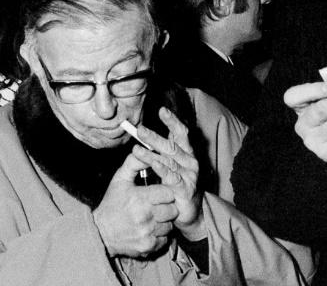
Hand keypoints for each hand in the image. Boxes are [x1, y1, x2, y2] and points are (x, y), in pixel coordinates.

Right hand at [92, 152, 178, 257]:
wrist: (100, 232)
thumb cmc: (111, 204)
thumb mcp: (119, 180)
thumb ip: (133, 163)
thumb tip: (144, 149)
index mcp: (140, 198)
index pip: (168, 193)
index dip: (164, 192)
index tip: (158, 193)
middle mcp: (145, 217)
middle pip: (172, 210)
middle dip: (166, 207)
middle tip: (156, 206)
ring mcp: (147, 233)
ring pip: (169, 225)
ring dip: (163, 222)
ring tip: (151, 217)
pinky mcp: (147, 246)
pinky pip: (164, 239)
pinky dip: (159, 235)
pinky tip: (148, 229)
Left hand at [133, 108, 204, 241]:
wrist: (190, 215)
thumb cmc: (178, 188)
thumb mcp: (170, 168)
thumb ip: (162, 153)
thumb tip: (144, 136)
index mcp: (186, 153)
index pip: (180, 133)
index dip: (172, 121)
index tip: (162, 110)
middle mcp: (190, 161)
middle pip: (171, 145)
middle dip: (155, 136)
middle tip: (139, 130)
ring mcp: (189, 175)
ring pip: (168, 160)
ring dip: (151, 153)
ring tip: (135, 148)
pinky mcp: (185, 188)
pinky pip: (171, 176)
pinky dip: (160, 168)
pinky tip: (151, 163)